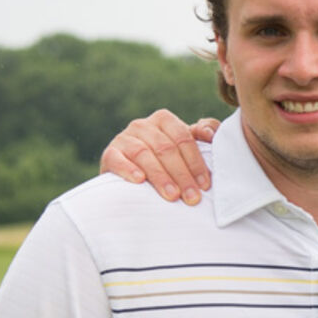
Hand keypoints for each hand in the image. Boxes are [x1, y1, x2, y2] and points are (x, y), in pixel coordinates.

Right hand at [99, 110, 218, 203]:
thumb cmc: (167, 161)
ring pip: (144, 154)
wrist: (131, 174)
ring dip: (160, 177)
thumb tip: (208, 132)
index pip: (183, 139)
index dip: (196, 163)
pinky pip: (117, 159)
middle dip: (182, 175)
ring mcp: (124, 138)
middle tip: (192, 197)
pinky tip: (140, 180)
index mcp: (164, 119)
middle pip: (166, 148)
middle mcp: (142, 125)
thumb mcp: (187, 147)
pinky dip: (129, 169)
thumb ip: (203, 135)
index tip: (205, 185)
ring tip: (172, 196)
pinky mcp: (109, 153)